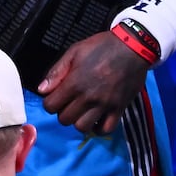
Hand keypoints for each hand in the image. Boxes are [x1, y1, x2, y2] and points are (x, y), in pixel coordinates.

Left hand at [36, 30, 150, 135]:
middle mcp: (89, 97)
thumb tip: (42, 90)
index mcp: (75, 82)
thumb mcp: (74, 52)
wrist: (132, 47)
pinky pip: (106, 129)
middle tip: (68, 103)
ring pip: (82, 127)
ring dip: (78, 121)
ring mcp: (105, 105)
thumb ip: (56, 72)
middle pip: (64, 119)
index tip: (55, 97)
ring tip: (81, 111)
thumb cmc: (101, 47)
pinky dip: (98, 128)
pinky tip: (96, 118)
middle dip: (62, 112)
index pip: (51, 106)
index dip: (49, 102)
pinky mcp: (119, 108)